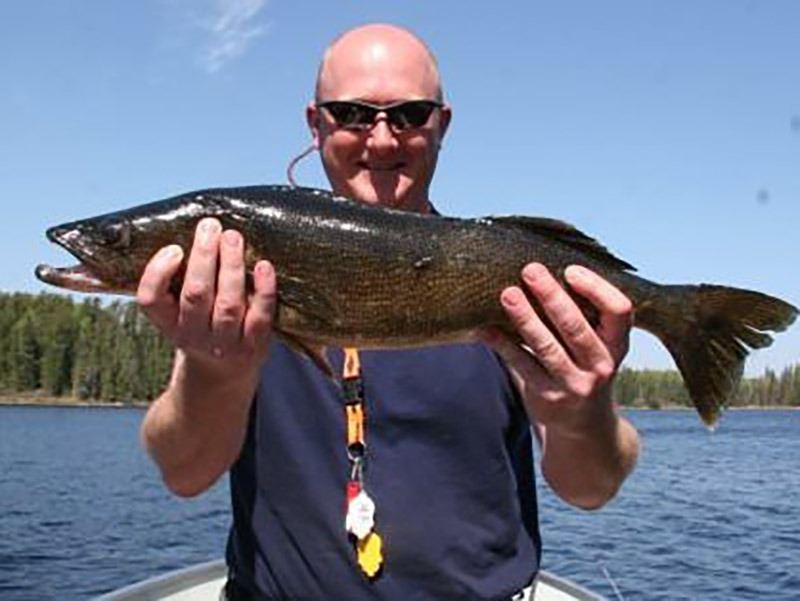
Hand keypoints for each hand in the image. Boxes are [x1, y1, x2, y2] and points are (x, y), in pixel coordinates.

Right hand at [136, 218, 276, 376]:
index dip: (159, 272)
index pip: (150, 299)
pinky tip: (264, 266)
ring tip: (233, 237)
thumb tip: (197, 229)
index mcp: (167, 322)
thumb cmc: (200, 325)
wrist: (221, 373)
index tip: (175, 248)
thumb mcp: (179, 308)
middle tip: (210, 226)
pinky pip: (260, 316)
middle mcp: (192, 335)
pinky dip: (264, 290)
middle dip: (203, 257)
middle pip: (195, 295)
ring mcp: (224, 343)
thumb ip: (179, 277)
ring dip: (231, 267)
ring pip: (228, 304)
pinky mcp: (254, 346)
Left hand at [482, 262, 632, 435]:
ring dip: (525, 318)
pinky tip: (486, 329)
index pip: (620, 311)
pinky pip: (523, 366)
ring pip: (547, 347)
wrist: (585, 426)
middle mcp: (601, 365)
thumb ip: (584, 314)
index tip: (570, 270)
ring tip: (507, 294)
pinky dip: (503, 346)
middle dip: (552, 296)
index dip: (596, 288)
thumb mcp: (598, 345)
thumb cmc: (585, 367)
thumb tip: (547, 265)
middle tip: (529, 270)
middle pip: (576, 326)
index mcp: (617, 344)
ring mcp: (575, 385)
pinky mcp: (548, 399)